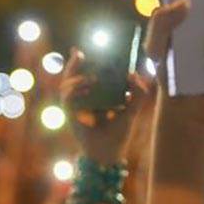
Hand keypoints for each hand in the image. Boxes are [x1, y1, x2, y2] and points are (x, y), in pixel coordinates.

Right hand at [62, 49, 147, 163]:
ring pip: (65, 86)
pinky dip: (73, 90)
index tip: (85, 49)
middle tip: (80, 52)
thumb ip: (137, 94)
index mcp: (95, 96)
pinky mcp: (71, 116)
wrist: (109, 155)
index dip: (83, 62)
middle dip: (73, 64)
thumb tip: (133, 74)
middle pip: (71, 77)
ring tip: (89, 77)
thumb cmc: (119, 134)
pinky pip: (67, 99)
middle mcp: (82, 100)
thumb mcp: (132, 111)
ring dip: (75, 77)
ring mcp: (75, 108)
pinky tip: (84, 85)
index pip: (86, 74)